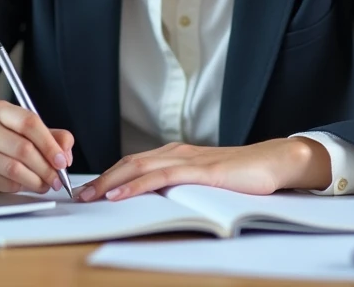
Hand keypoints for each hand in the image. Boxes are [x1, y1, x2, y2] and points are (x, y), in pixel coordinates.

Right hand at [0, 101, 73, 193]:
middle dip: (46, 167)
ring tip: (45, 184)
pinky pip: (4, 183)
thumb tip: (66, 153)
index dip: (49, 144)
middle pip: (23, 148)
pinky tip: (26, 185)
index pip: (29, 122)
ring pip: (14, 169)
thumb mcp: (27, 131)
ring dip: (36, 181)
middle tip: (57, 178)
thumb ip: (53, 137)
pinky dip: (21, 187)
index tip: (62, 161)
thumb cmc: (3, 141)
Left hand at [76, 138, 330, 201]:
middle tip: (79, 195)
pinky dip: (136, 185)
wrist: (274, 163)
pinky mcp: (200, 171)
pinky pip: (161, 177)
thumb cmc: (243, 176)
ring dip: (111, 181)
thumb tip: (157, 201)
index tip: (90, 190)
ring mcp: (187, 160)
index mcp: (176, 155)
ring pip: (139, 167)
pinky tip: (121, 194)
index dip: (109, 175)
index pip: (134, 163)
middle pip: (130, 163)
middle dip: (102, 178)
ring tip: (91, 195)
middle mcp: (177, 152)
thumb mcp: (205, 183)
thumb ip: (182, 186)